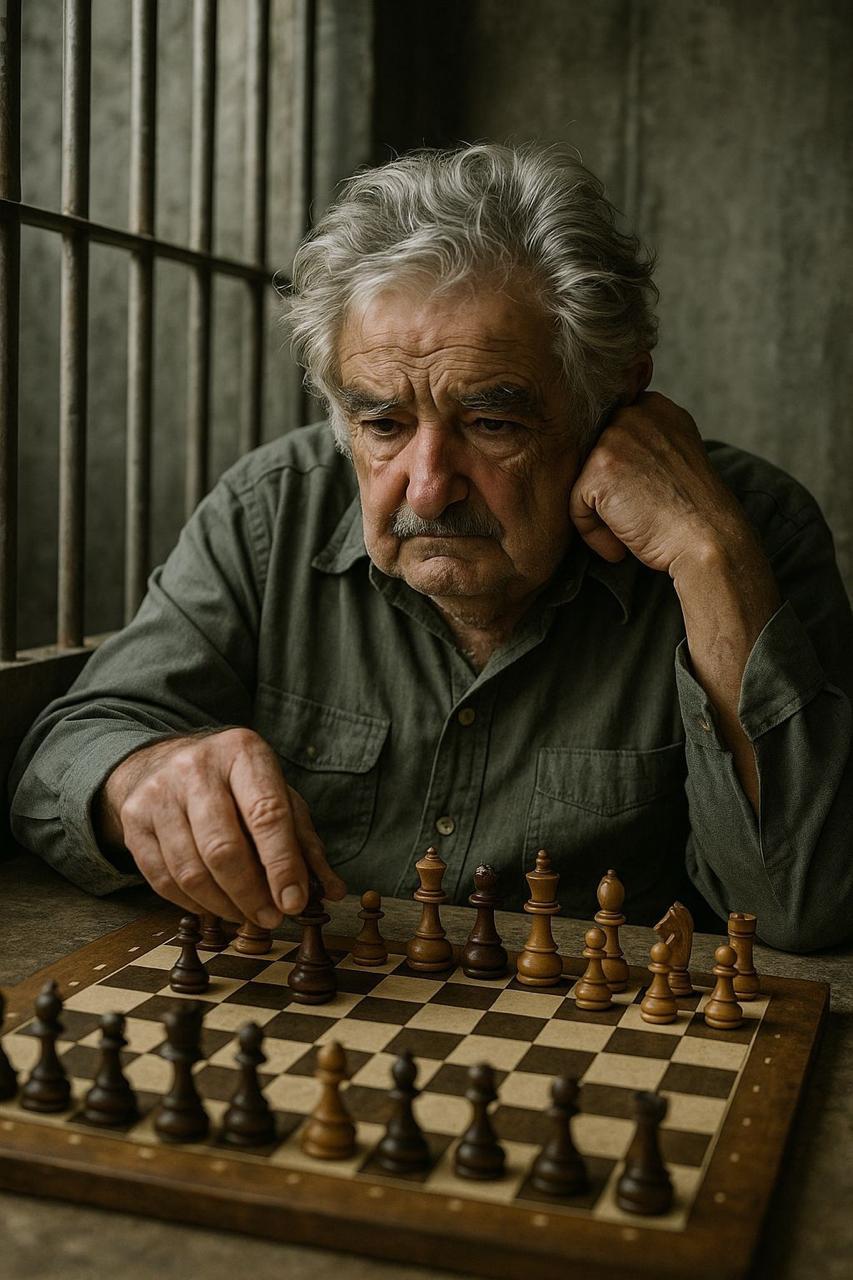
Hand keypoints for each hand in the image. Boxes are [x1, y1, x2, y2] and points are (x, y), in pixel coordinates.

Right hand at [96, 728, 346, 925]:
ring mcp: (158, 792)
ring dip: (223, 905)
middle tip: (271, 918)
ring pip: (190, 870)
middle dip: (251, 894)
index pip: (266, 814)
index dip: (282, 865)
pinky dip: (192, 903)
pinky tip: (214, 906)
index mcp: (243, 753)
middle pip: (223, 848)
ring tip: (245, 915)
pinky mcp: (133, 819)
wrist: (165, 760)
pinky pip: (163, 879)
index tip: (294, 902)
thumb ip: (305, 843)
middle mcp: (196, 767)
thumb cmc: (235, 784)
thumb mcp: (277, 796)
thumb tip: (332, 891)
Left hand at [568, 392, 753, 575]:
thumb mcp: (675, 459)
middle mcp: (635, 413)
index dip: (622, 479)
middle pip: (593, 461)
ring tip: (632, 532)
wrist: (709, 541)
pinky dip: (593, 533)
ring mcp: (616, 437)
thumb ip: (645, 445)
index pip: (610, 439)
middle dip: (609, 495)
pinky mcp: (599, 467)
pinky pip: (576, 506)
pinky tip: (620, 546)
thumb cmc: (693, 515)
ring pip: (583, 483)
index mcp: (656, 408)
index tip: (647, 501)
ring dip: (602, 517)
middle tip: (640, 518)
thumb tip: (611, 460)